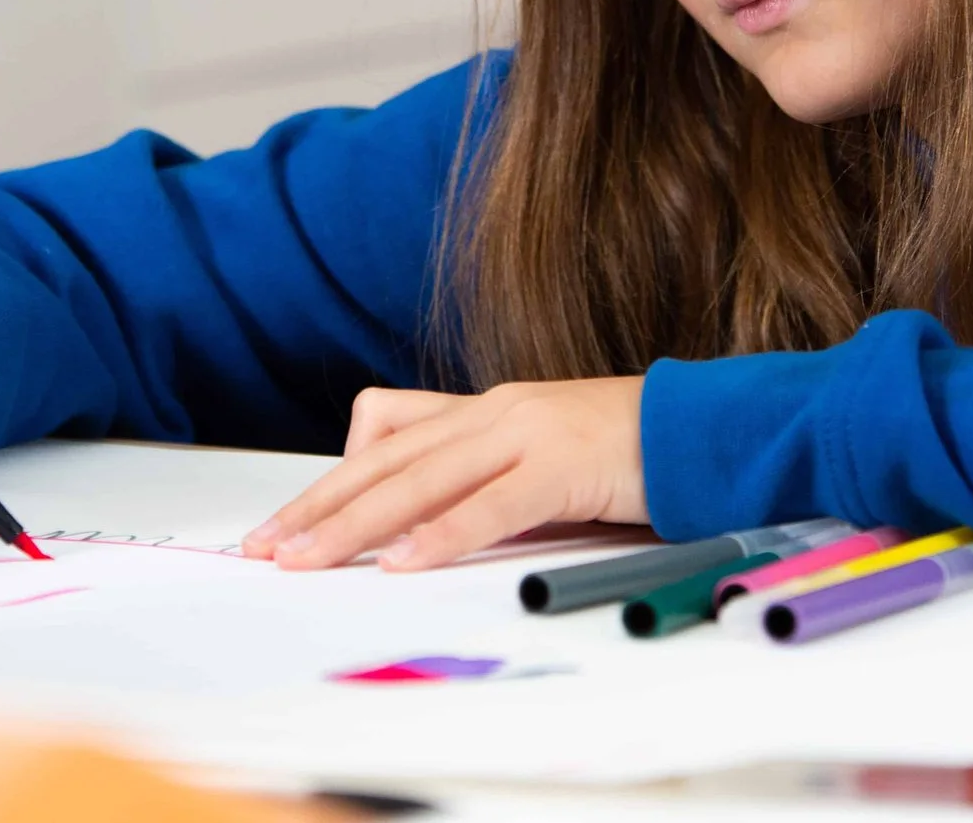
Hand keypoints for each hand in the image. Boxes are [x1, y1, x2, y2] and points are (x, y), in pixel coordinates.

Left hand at [240, 378, 646, 571]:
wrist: (704, 429)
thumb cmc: (623, 452)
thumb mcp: (538, 458)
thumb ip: (484, 477)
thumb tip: (418, 526)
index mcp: (484, 408)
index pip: (383, 440)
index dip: (327, 482)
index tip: (281, 525)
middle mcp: (493, 412)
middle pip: (385, 460)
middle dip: (320, 508)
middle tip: (268, 549)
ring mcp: (526, 432)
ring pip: (420, 479)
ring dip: (357, 524)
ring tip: (309, 559)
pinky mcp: (562, 464)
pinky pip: (490, 505)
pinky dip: (442, 535)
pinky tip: (403, 563)